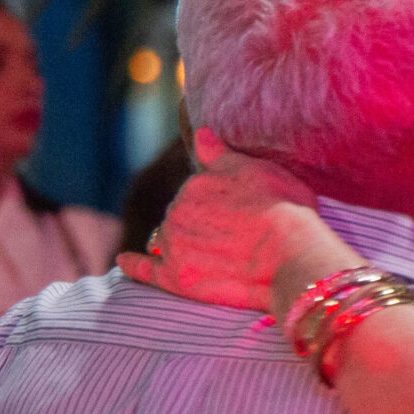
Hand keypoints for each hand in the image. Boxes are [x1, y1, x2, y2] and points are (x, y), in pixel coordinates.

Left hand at [114, 130, 341, 314]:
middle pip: (181, 216)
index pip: (197, 192)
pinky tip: (123, 261)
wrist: (290, 256)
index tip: (238, 212)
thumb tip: (200, 133)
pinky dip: (132, 264)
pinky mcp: (176, 279)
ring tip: (212, 256)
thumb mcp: (257, 168)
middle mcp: (178, 210)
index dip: (219, 203)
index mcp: (196, 182)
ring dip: (180, 243)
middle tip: (233, 237)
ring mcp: (174, 245)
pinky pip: (144, 270)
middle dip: (199, 223)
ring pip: (168, 240)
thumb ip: (221, 154)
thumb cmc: (284, 210)